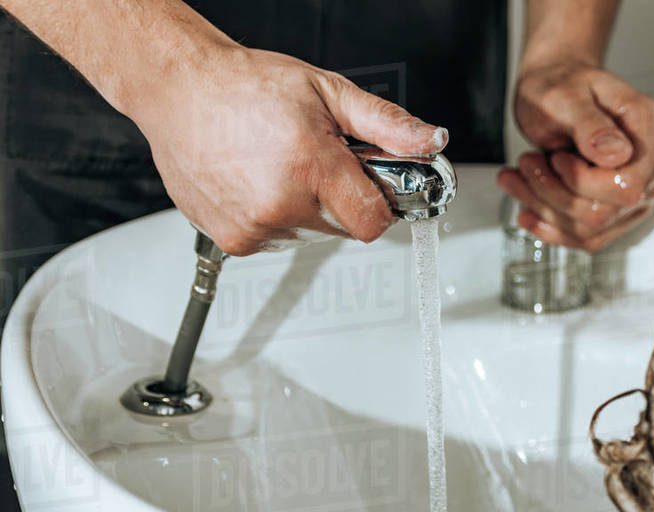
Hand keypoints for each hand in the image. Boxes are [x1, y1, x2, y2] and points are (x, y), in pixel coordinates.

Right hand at [128, 44, 447, 256]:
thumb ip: (386, 124)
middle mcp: (281, 203)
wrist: (178, 88)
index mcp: (311, 167)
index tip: (369, 186)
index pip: (373, 222)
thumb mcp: (328, 92)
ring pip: (310, 235)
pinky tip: (256, 182)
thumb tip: (431, 140)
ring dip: (306, 209)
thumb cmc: (246, 86)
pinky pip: (276, 239)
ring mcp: (255, 226)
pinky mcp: (233, 240)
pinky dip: (275, 217)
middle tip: (316, 162)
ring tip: (280, 167)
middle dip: (340, 200)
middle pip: (344, 228)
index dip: (377, 204)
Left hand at [498, 61, 653, 251]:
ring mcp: (642, 190)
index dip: (583, 182)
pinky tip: (529, 210)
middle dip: (553, 194)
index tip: (557, 158)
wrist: (557, 89)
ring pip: (592, 229)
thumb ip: (590, 123)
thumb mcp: (566, 95)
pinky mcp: (622, 210)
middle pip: (606, 212)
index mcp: (651, 128)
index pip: (627, 186)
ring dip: (545, 209)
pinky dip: (551, 227)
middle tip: (527, 163)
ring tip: (522, 176)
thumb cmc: (562, 84)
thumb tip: (616, 153)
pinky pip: (589, 238)